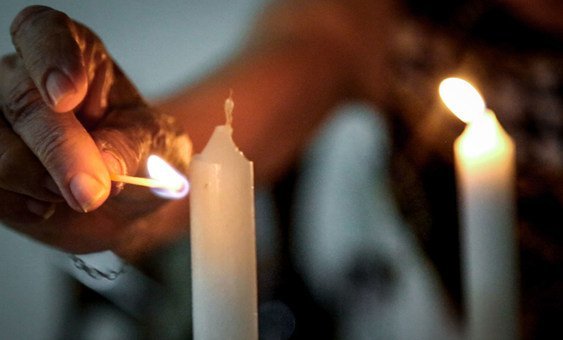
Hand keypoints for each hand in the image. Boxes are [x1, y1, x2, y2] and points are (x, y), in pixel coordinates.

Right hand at [0, 6, 190, 258]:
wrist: (126, 200)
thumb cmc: (142, 155)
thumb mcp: (156, 145)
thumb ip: (133, 147)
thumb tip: (105, 163)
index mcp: (74, 57)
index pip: (44, 33)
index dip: (50, 58)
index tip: (66, 95)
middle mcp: (25, 80)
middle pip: (20, 102)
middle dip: (57, 149)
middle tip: (92, 189)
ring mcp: (0, 123)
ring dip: (43, 183)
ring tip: (81, 193)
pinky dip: (28, 205)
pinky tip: (52, 202)